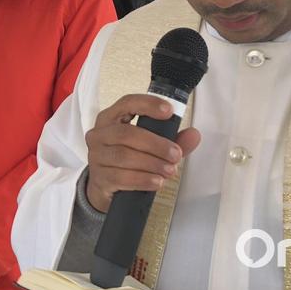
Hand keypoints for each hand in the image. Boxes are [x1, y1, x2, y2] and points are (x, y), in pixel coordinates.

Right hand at [85, 94, 200, 212]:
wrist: (107, 186)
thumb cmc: (128, 160)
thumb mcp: (150, 147)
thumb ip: (172, 140)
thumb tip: (193, 135)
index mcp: (111, 118)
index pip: (127, 103)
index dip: (148, 105)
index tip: (168, 111)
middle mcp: (100, 134)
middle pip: (127, 134)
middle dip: (156, 144)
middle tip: (175, 154)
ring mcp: (96, 156)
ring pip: (124, 156)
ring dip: (152, 163)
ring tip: (169, 170)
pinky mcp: (99, 177)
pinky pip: (121, 177)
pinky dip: (142, 179)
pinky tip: (156, 181)